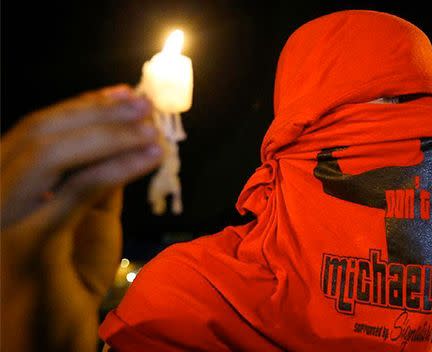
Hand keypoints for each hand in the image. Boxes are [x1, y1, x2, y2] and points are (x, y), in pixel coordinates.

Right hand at [0, 85, 162, 350]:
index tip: (125, 93)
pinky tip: (148, 158)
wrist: (46, 339)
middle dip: (95, 113)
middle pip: (38, 134)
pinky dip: (116, 168)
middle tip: (142, 104)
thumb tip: (123, 142)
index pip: (37, 132)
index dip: (82, 106)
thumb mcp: (86, 222)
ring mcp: (2, 218)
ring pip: (48, 155)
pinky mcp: (25, 244)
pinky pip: (75, 193)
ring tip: (150, 129)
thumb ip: (96, 183)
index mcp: (8, 186)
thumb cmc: (66, 280)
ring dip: (105, 134)